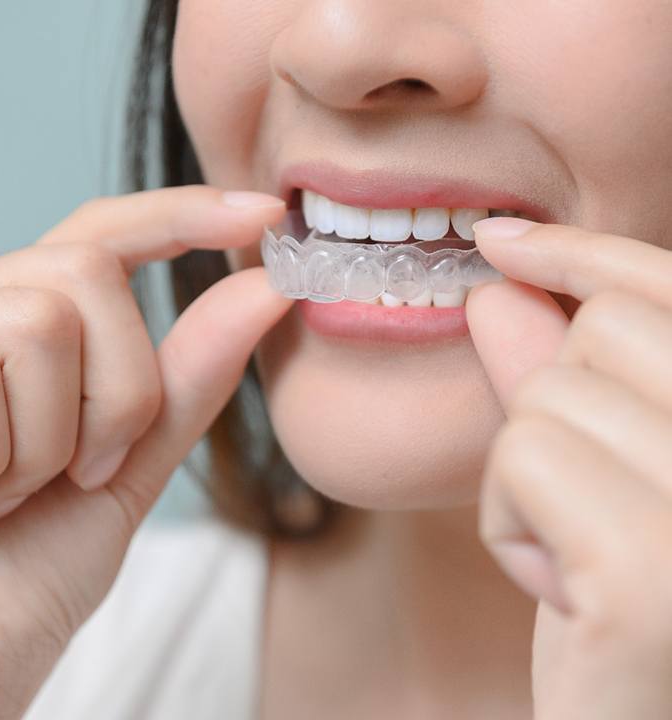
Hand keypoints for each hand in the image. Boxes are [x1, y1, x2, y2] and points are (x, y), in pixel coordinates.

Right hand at [0, 187, 291, 719]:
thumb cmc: (28, 568)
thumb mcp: (129, 467)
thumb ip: (188, 379)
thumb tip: (266, 289)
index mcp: (30, 332)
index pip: (105, 235)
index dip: (185, 214)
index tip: (264, 213)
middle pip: (89, 272)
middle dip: (121, 387)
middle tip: (84, 472)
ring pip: (49, 319)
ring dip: (58, 435)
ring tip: (9, 494)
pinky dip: (6, 453)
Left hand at [466, 218, 671, 719]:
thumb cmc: (614, 610)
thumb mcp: (595, 479)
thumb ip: (561, 377)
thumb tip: (501, 287)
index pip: (670, 291)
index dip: (581, 252)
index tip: (499, 238)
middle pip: (602, 331)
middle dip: (556, 410)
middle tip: (586, 507)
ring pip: (548, 394)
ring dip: (529, 478)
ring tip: (579, 559)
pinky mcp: (656, 578)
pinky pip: (525, 456)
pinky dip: (509, 519)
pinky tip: (561, 589)